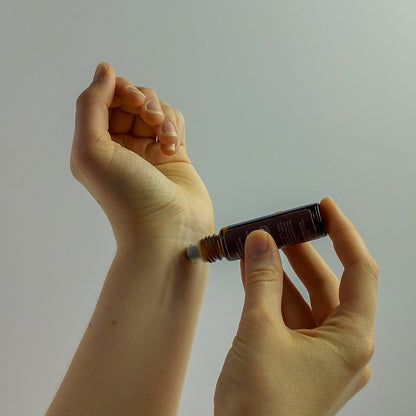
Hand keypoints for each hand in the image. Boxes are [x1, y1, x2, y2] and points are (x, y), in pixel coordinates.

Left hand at [71, 62, 212, 249]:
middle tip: (150, 118)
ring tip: (166, 138)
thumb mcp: (92, 149)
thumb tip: (105, 70)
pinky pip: (174, 122)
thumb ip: (90, 105)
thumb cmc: (128, 198)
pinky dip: (176, 127)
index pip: (105, 98)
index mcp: (96, 144)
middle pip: (132, 99)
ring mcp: (149, 150)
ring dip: (163, 115)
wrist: (167, 230)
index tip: (132, 100)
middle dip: (143, 101)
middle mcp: (121, 145)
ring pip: (156, 108)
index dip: (119, 90)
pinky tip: (174, 146)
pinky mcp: (174, 154)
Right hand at [214, 197, 377, 415]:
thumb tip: (261, 241)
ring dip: (282, 272)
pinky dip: (272, 294)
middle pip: (329, 283)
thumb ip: (262, 280)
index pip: (359, 271)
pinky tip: (253, 274)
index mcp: (350, 338)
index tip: (325, 209)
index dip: (343, 234)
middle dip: (304, 253)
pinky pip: (289, 316)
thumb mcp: (260, 329)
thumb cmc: (263, 404)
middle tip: (283, 226)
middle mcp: (341, 345)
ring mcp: (318, 354)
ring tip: (261, 245)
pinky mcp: (297, 360)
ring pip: (305, 299)